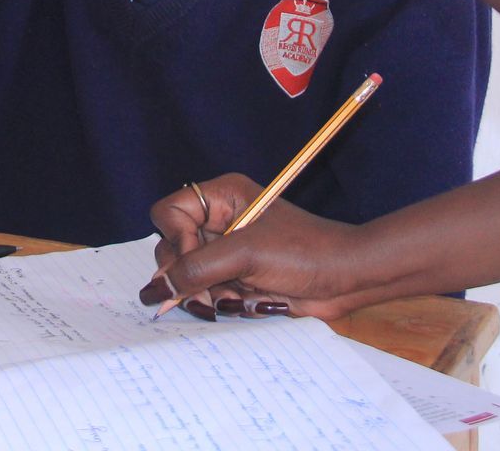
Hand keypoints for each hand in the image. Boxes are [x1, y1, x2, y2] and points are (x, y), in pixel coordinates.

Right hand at [140, 174, 374, 320]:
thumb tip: (153, 289)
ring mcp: (227, 250)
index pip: (168, 213)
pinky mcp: (236, 277)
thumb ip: (194, 270)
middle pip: (172, 249)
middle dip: (190, 277)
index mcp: (221, 196)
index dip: (175, 240)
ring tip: (235, 299)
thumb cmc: (303, 252)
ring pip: (188, 277)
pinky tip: (246, 303)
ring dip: (207, 294)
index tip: (197, 260)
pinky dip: (221, 302)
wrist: (345, 279)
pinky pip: (207, 292)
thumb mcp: (245, 255)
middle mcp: (219, 220)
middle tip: (209, 296)